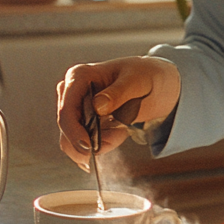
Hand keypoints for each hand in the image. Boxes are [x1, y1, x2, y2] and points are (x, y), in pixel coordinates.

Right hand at [56, 55, 179, 166]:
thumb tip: (98, 106)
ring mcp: (78, 110)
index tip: (89, 147)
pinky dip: (103, 144)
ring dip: (100, 144)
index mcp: (79, 77)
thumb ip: (118, 93)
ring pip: (74, 141)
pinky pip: (86, 144)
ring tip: (122, 131)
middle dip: (91, 141)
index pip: (66, 111)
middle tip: (119, 136)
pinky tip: (120, 131)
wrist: (157, 83)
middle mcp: (73, 93)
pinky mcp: (85, 124)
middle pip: (67, 129)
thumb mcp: (136, 82)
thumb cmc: (145, 75)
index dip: (74, 132)